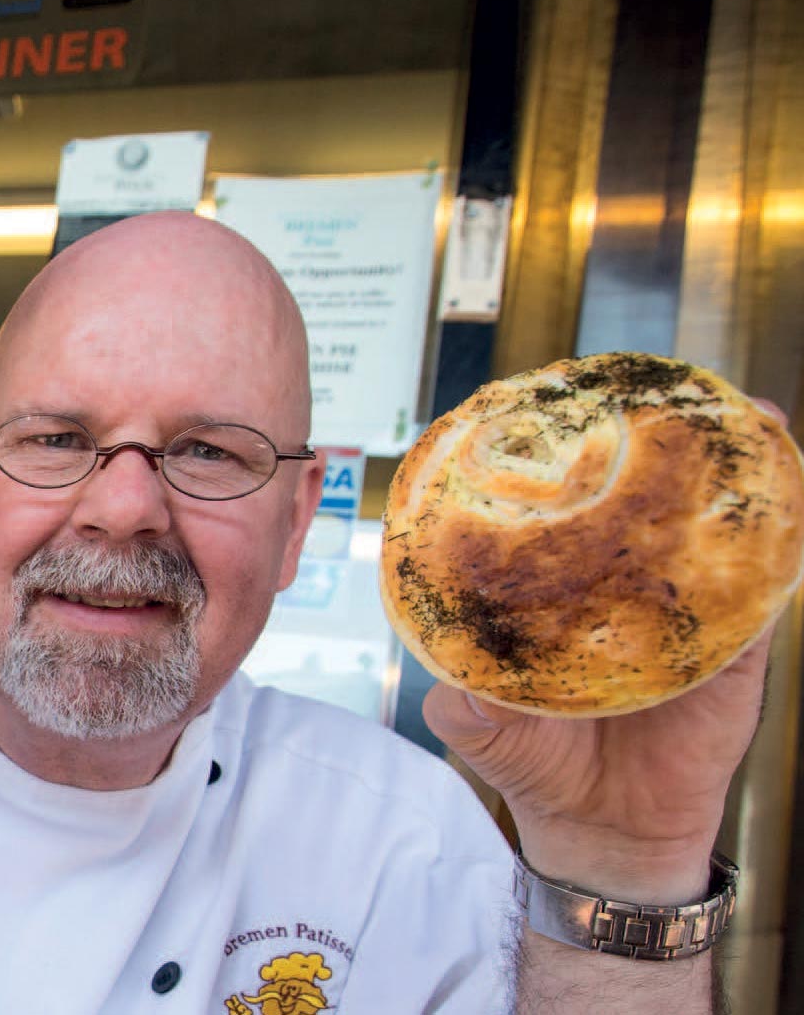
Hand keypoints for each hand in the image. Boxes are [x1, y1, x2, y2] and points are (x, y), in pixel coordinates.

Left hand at [425, 395, 790, 903]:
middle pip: (646, 502)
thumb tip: (453, 683)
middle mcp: (619, 588)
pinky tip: (787, 503)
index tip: (568, 402)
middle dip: (662, 442)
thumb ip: (461, 701)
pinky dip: (780, 546)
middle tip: (669, 391)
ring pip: (715, 530)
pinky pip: (765, 591)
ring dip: (738, 473)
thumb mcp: (482, 727)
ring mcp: (681, 613)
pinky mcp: (735, 650)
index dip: (569, 458)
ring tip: (751, 417)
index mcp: (560, 592)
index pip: (567, 511)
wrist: (603, 832)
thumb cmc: (535, 764)